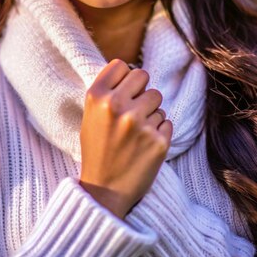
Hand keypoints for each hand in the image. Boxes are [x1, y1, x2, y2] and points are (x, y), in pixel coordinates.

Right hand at [79, 59, 171, 218]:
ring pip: (157, 99)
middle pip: (143, 76)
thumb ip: (108, 92)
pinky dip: (159, 131)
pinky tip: (144, 145)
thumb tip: (132, 71)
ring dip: (151, 111)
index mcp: (97, 97)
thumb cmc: (98, 150)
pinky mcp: (159, 140)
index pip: (121, 65)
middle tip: (132, 111)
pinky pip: (167, 121)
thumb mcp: (90, 116)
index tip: (122, 92)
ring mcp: (140, 123)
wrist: (104, 191)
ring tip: (136, 131)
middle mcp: (117, 106)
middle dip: (140, 91)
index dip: (124, 78)